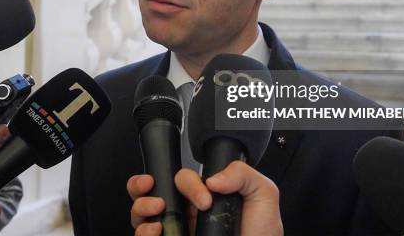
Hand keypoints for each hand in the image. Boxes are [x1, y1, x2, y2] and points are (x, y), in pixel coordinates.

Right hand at [128, 161, 282, 235]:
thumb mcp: (263, 196)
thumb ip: (242, 174)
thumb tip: (212, 179)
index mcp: (205, 198)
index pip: (183, 180)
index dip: (188, 183)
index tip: (205, 199)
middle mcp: (187, 214)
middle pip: (153, 191)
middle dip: (143, 184)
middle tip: (154, 189)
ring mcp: (176, 232)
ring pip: (141, 214)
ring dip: (140, 206)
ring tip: (156, 209)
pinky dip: (143, 231)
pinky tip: (156, 230)